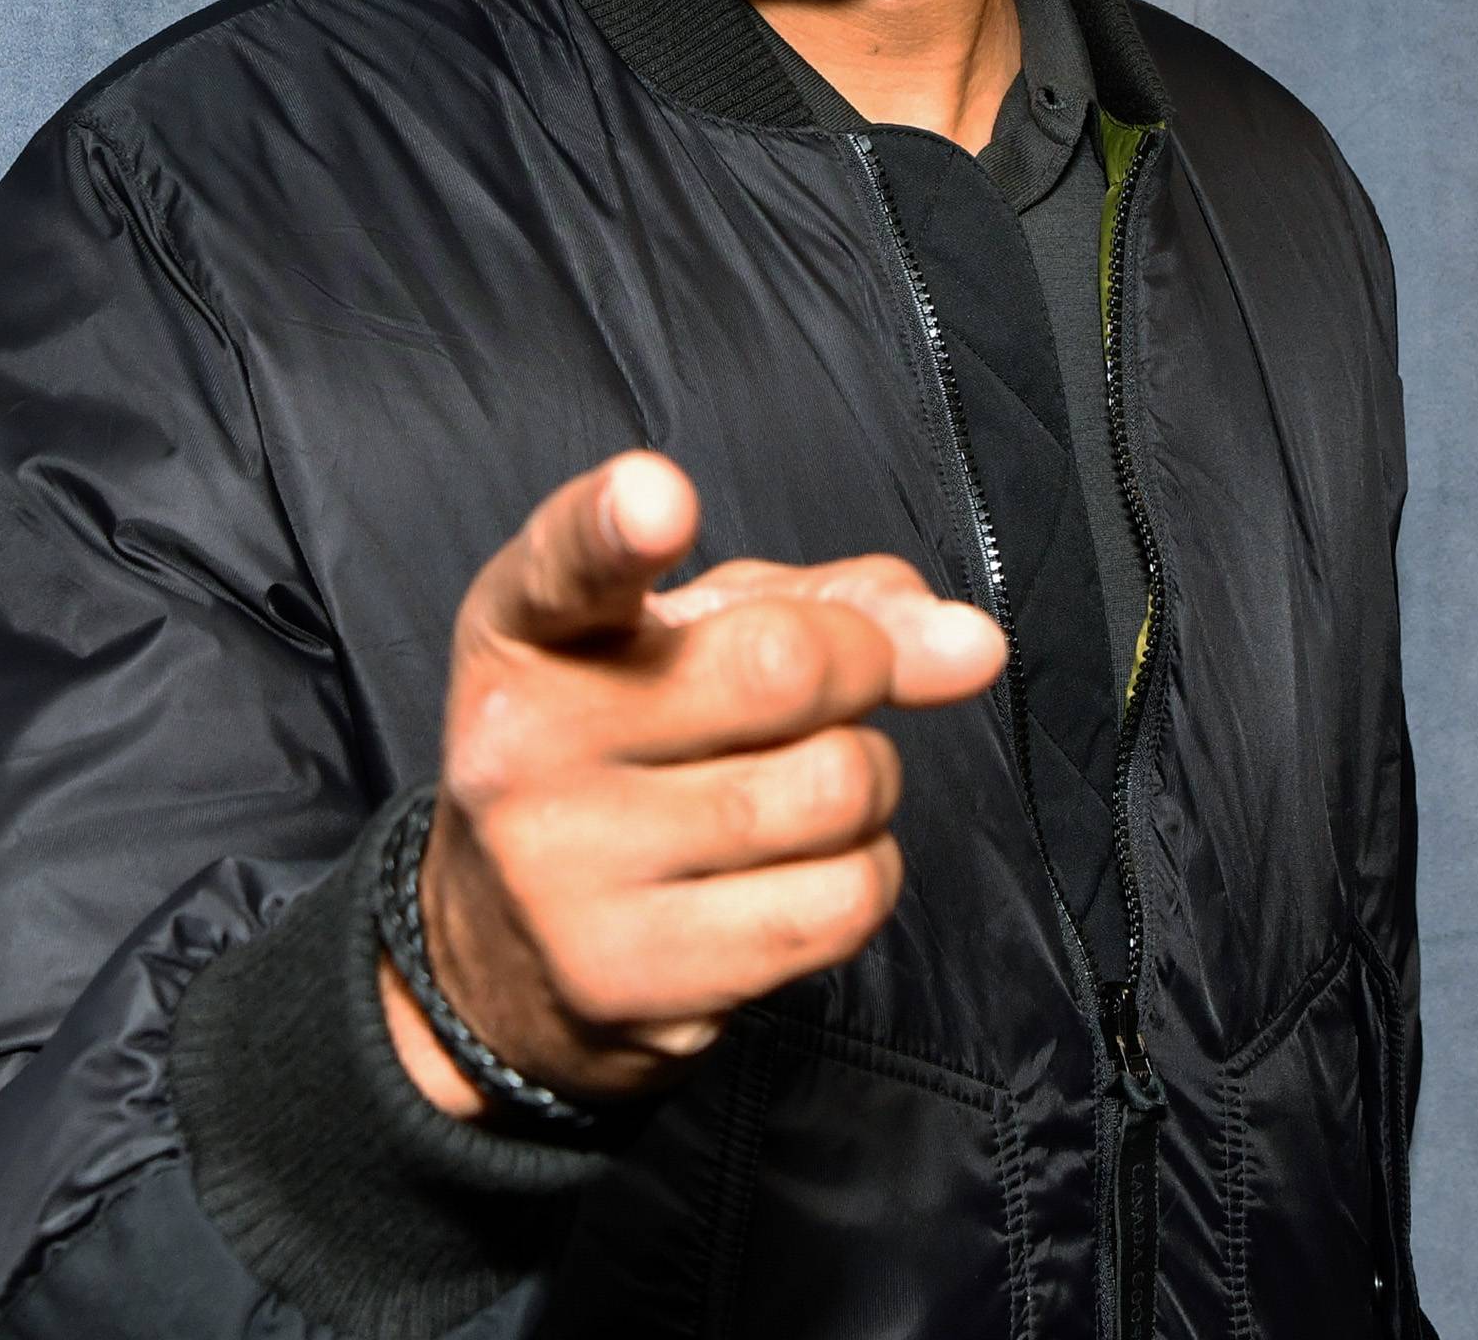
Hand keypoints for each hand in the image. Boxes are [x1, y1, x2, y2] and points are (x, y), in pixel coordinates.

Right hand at [380, 451, 1007, 1115]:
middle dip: (860, 667)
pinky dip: (863, 875)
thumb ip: (829, 605)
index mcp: (525, 628)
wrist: (506, 951)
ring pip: (838, 790)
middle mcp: (523, 745)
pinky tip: (798, 869)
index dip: (618, 524)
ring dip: (867, 783)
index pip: (567, 562)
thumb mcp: (695, 640)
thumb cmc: (630, 749)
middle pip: (785, 667)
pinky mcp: (630, 978)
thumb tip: (972, 644)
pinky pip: (844, 901)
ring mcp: (567, 873)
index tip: (660, 500)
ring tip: (799, 790)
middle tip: (835, 685)